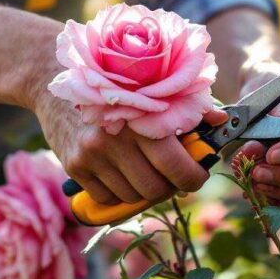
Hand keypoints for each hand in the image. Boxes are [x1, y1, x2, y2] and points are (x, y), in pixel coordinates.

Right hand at [34, 89, 228, 204]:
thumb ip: (191, 105)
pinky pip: (108, 198)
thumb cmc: (115, 85)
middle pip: (157, 189)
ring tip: (144, 170)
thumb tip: (223, 121)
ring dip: (144, 190)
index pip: (178, 167)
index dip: (193, 177)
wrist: (56, 80)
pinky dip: (118, 192)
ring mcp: (92, 153)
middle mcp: (116, 136)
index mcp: (143, 116)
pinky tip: (119, 172)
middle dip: (170, 187)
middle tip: (171, 176)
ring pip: (133, 197)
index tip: (196, 175)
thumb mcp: (152, 88)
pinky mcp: (74, 166)